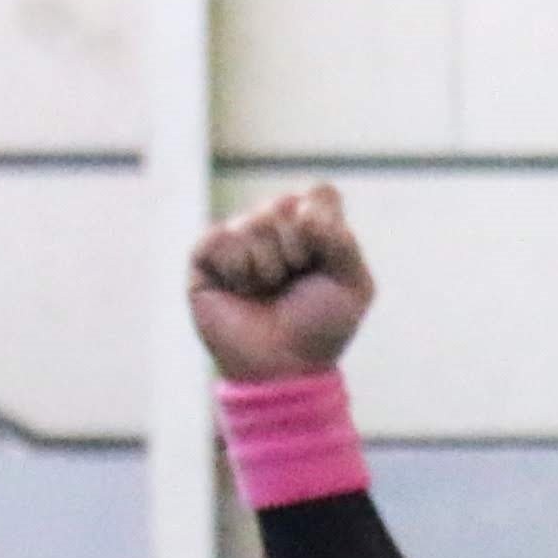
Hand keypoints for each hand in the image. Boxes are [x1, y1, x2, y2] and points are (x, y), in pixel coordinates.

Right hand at [188, 185, 373, 382]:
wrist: (283, 365)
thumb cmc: (320, 327)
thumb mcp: (352, 286)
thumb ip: (343, 242)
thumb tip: (303, 214)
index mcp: (311, 227)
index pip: (320, 193)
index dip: (323, 225)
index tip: (323, 259)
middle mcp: (272, 225)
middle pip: (285, 204)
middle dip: (297, 249)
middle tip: (293, 281)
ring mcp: (238, 236)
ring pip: (254, 222)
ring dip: (268, 266)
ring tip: (266, 289)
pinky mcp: (205, 252)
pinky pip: (223, 238)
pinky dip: (240, 270)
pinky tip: (240, 289)